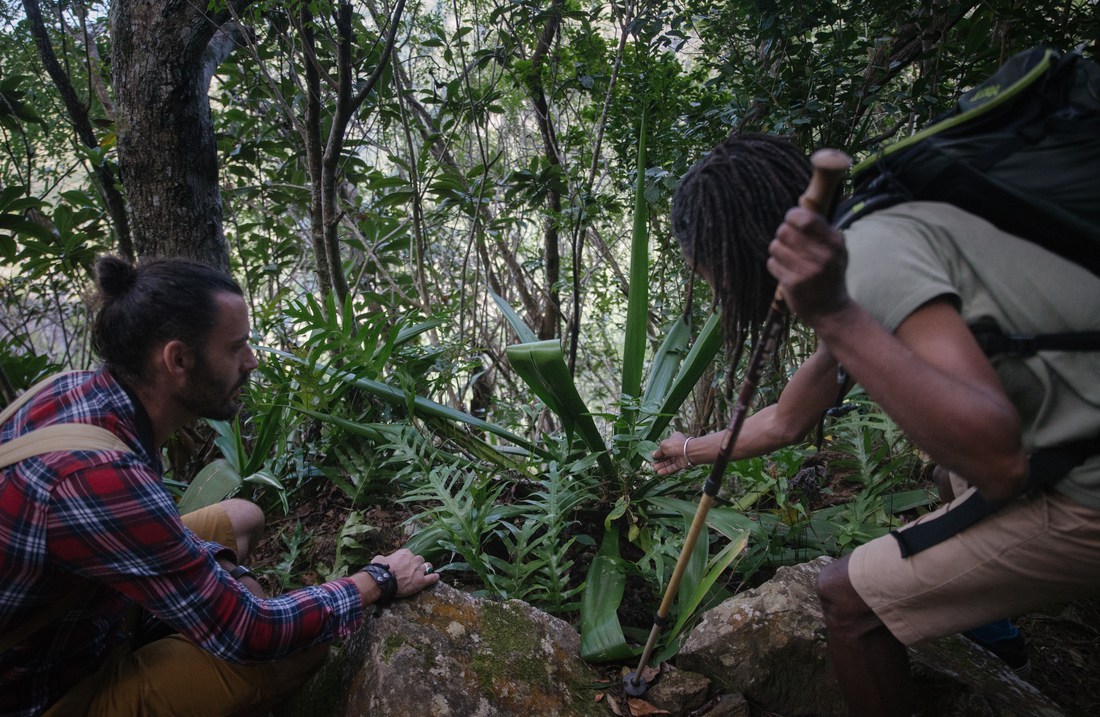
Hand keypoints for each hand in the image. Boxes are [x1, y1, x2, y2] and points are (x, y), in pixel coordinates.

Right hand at [371, 548, 439, 598]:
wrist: (382, 581)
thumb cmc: (379, 570)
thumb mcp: (379, 559)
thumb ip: (384, 557)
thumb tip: (382, 559)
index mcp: (405, 553)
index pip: (410, 554)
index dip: (408, 561)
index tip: (404, 566)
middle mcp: (413, 559)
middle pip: (420, 559)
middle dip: (417, 564)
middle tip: (412, 571)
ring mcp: (418, 570)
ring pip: (427, 566)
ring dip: (425, 570)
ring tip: (423, 574)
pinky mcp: (421, 581)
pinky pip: (432, 577)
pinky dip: (434, 577)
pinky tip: (436, 578)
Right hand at [652, 431, 690, 474]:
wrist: (689, 452)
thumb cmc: (675, 445)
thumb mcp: (664, 445)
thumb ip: (658, 451)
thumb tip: (653, 455)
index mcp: (673, 439)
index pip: (665, 445)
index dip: (658, 451)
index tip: (653, 456)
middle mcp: (676, 447)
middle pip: (666, 455)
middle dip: (659, 460)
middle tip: (652, 464)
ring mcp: (679, 456)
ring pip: (669, 462)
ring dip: (662, 466)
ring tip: (655, 469)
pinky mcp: (682, 464)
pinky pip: (673, 467)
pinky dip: (667, 470)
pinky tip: (660, 472)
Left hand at [768, 206, 850, 324]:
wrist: (831, 311)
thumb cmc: (829, 275)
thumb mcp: (836, 251)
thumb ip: (821, 231)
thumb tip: (799, 207)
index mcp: (835, 243)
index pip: (806, 219)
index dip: (792, 216)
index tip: (791, 221)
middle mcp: (823, 255)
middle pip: (785, 231)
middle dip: (782, 234)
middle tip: (788, 243)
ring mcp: (808, 270)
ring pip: (775, 246)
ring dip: (777, 251)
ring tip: (788, 259)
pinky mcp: (793, 283)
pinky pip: (772, 263)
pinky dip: (775, 266)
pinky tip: (786, 272)